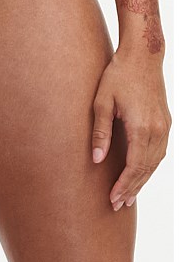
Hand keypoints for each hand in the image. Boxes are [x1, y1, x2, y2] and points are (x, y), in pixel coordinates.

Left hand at [91, 49, 170, 210]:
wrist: (143, 57)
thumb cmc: (118, 76)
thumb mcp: (102, 102)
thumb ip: (100, 133)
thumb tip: (95, 159)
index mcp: (141, 127)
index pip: (134, 166)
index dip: (123, 185)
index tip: (113, 199)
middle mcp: (157, 130)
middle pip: (146, 169)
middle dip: (132, 188)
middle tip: (118, 204)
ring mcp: (164, 127)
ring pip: (155, 162)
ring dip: (142, 180)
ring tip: (128, 195)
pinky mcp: (165, 122)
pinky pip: (159, 151)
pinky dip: (150, 166)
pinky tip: (140, 173)